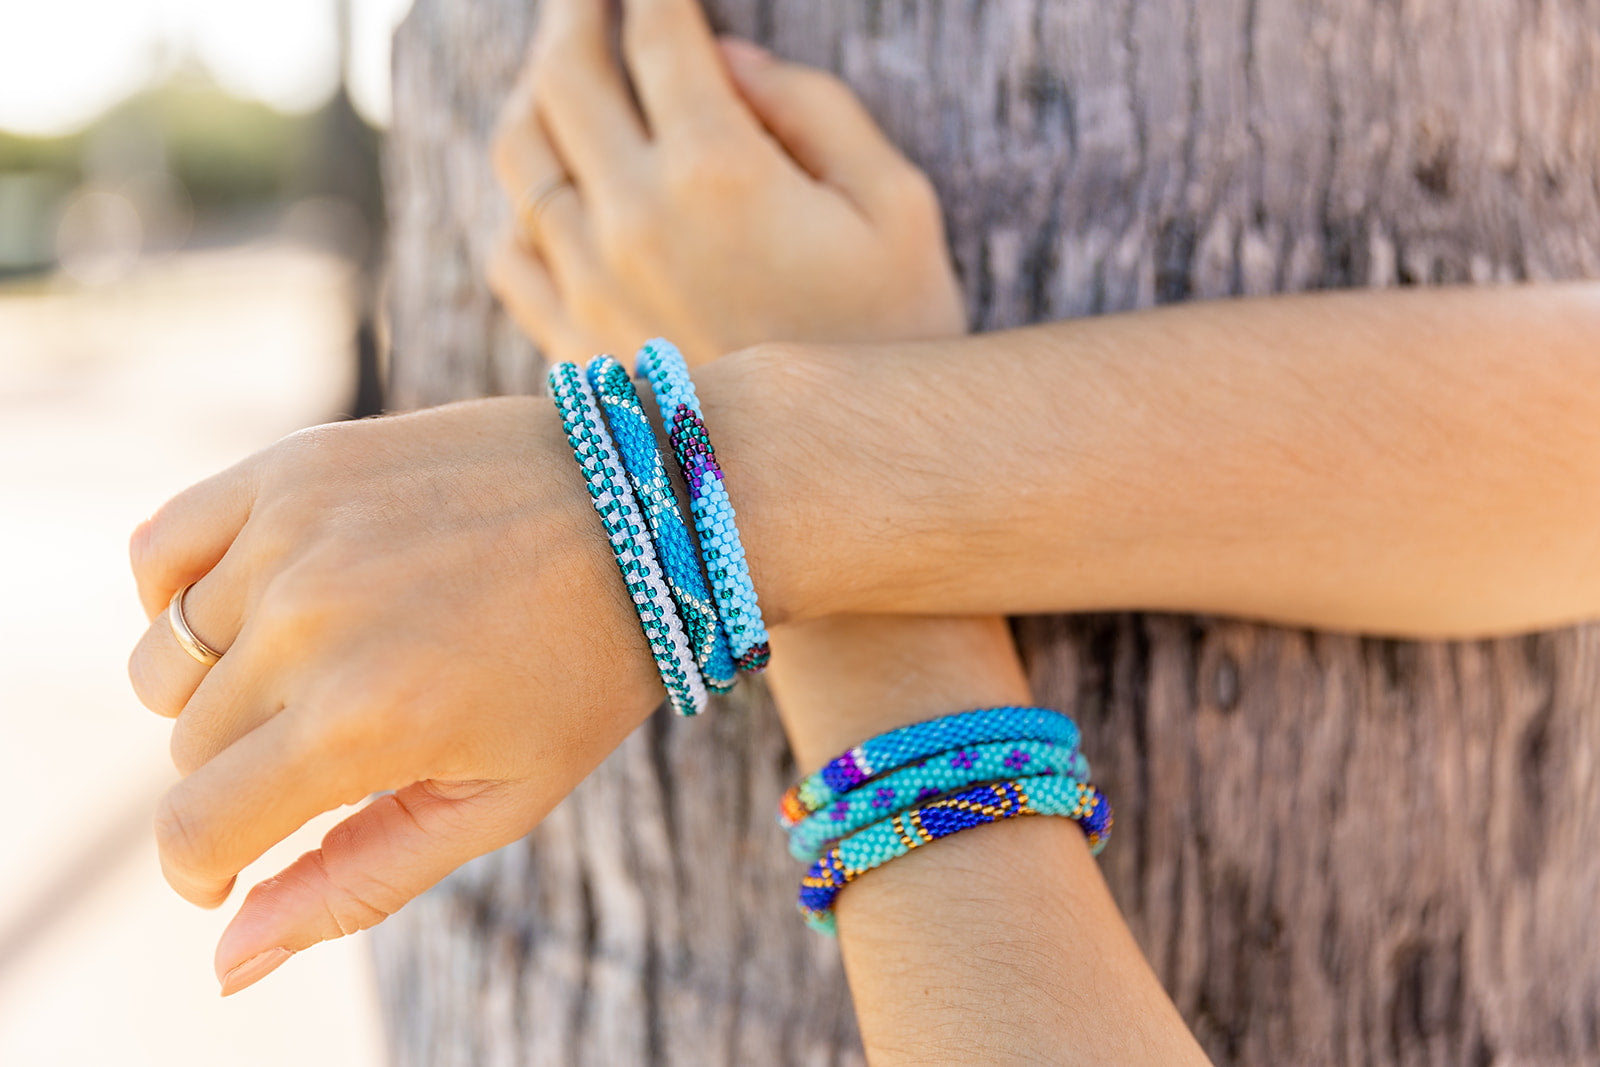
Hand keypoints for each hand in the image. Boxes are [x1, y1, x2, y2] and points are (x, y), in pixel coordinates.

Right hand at [126, 397, 664, 993]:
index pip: (193, 831)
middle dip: (244, 770)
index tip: (234, 865)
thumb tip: (224, 962)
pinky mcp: (293, 465)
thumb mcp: (495, 800)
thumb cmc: (583, 671)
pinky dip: (178, 592)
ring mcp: (293, 535)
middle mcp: (306, 623)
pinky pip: (158, 550)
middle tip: (343, 740)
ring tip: (320, 669)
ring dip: (219, 687)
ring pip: (166, 658)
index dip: (204, 869)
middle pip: (186, 746)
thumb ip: (353, 884)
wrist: (645, 512)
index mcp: (358, 723)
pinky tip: (257, 607)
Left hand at [486, 0, 964, 366]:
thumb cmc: (896, 342)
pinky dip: (519, 199)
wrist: (846, 489)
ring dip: (534, 94)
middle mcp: (630, 223)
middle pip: (563, 78)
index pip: (657, 34)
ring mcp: (588, 291)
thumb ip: (813, 111)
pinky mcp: (572, 350)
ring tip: (564, 72)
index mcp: (718, 172)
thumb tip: (725, 61)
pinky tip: (549, 190)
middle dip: (576, 15)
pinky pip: (510, 250)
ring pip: (518, 158)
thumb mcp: (898, 207)